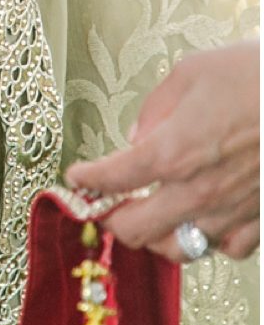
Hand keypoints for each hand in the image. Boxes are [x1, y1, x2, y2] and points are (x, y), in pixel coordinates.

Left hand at [67, 39, 260, 260]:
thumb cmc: (255, 75)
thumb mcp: (190, 74)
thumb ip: (155, 111)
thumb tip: (139, 137)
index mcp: (171, 152)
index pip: (110, 180)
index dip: (86, 180)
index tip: (77, 178)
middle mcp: (198, 191)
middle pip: (136, 230)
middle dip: (115, 219)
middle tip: (110, 205)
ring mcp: (234, 211)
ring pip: (180, 249)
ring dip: (159, 236)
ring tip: (154, 216)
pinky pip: (229, 250)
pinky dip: (211, 241)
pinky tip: (206, 221)